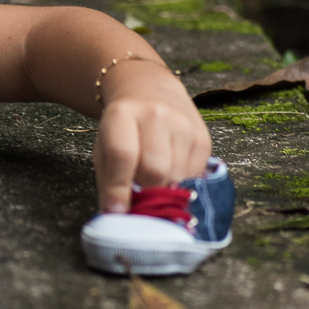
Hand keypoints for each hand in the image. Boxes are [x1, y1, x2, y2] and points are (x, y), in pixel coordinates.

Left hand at [92, 61, 210, 213]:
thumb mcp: (104, 145)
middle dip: (146, 194)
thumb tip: (114, 216)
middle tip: (139, 202)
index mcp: (123, 114)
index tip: (116, 212)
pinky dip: (181, 186)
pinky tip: (171, 178)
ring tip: (154, 189)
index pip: (122, 154)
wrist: (151, 92)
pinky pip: (195, 176)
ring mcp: (183, 125)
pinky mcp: (203, 138)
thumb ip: (109, 179)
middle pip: (155, 169)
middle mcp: (156, 115)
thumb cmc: (123, 127)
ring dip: (165, 192)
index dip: (118, 188)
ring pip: (177, 176)